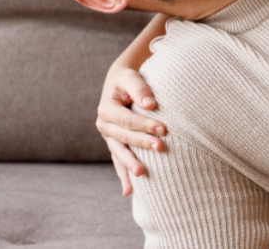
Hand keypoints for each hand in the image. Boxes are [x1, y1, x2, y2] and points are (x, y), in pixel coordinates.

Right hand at [96, 65, 167, 195]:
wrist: (120, 82)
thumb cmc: (128, 78)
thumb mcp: (131, 77)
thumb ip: (140, 89)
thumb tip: (151, 104)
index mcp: (106, 109)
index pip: (127, 120)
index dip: (144, 125)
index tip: (164, 129)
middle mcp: (104, 125)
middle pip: (124, 138)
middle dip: (142, 144)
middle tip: (161, 148)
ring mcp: (109, 137)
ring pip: (119, 153)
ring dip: (130, 164)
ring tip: (141, 174)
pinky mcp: (115, 144)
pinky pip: (118, 162)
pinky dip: (123, 175)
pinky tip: (129, 191)